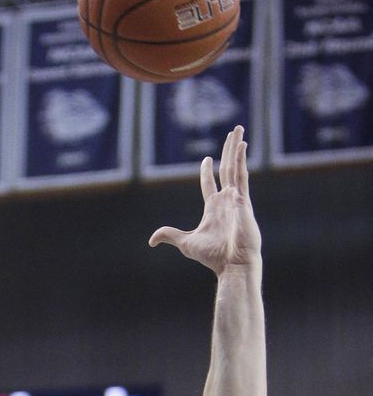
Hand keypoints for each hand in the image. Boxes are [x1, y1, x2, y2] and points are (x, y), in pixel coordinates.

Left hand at [149, 125, 261, 273]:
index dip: (208, 171)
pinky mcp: (244, 201)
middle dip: (228, 151)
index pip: (210, 184)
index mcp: (214, 208)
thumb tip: (152, 240)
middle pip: (226, 169)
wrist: (232, 265)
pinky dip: (241, 160)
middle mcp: (226, 200)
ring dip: (236, 148)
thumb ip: (170, 236)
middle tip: (232, 133)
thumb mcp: (186, 243)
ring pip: (235, 167)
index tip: (207, 159)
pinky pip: (242, 176)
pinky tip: (241, 145)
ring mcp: (237, 199)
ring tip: (238, 130)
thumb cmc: (213, 257)